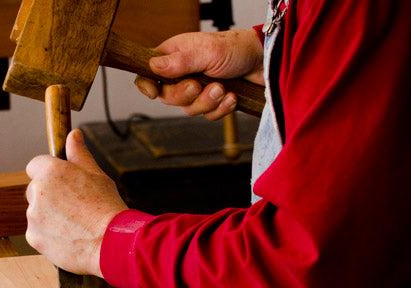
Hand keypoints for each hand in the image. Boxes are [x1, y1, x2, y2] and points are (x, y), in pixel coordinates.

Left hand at [25, 129, 127, 276]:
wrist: (111, 243)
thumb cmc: (107, 207)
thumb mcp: (96, 174)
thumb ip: (79, 154)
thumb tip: (73, 135)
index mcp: (50, 171)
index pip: (35, 164)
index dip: (48, 172)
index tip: (60, 182)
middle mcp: (37, 192)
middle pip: (34, 190)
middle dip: (48, 196)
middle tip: (73, 206)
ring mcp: (33, 216)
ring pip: (36, 213)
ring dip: (49, 216)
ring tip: (75, 224)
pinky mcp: (34, 238)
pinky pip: (37, 232)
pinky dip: (49, 235)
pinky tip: (69, 237)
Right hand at [135, 29, 263, 119]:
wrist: (264, 62)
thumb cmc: (236, 49)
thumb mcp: (207, 52)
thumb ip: (180, 62)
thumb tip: (153, 66)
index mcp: (175, 56)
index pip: (148, 72)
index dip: (146, 85)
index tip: (153, 92)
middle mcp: (183, 73)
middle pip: (167, 97)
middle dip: (184, 95)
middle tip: (198, 85)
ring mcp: (198, 90)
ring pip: (188, 109)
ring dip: (207, 102)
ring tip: (222, 88)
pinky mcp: (213, 102)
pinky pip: (208, 116)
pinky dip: (220, 109)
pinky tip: (231, 96)